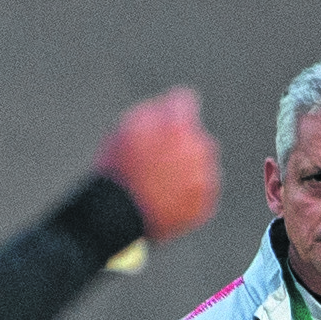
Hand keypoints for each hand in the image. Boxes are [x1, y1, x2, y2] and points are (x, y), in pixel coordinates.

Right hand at [97, 87, 220, 243]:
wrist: (115, 218)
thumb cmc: (115, 170)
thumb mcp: (123, 129)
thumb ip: (154, 110)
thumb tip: (178, 102)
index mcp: (178, 124)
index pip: (184, 101)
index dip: (169, 110)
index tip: (157, 124)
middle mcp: (199, 147)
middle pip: (195, 138)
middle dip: (179, 146)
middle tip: (152, 164)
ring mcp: (205, 178)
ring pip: (200, 166)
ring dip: (185, 171)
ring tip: (156, 186)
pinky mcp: (206, 204)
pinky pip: (200, 194)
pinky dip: (186, 197)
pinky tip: (163, 201)